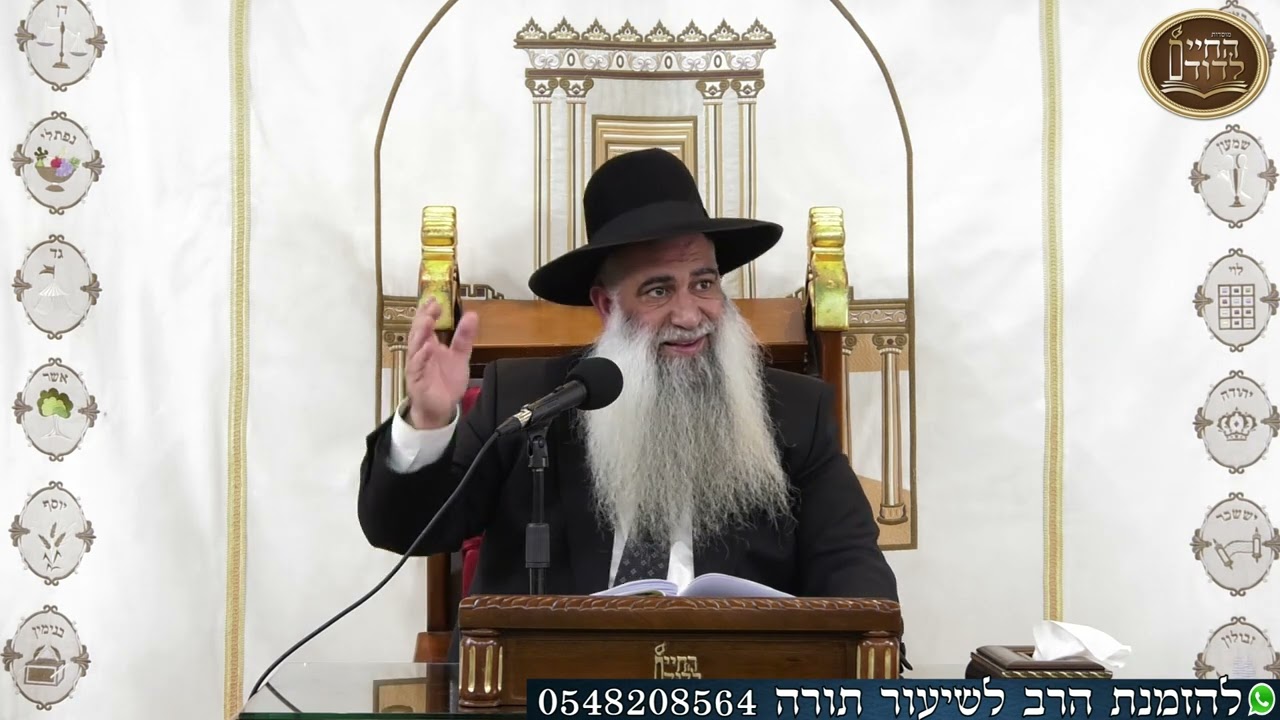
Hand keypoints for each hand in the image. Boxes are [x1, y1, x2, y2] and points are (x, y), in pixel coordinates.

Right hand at [403, 298, 478, 429]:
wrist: (441, 408)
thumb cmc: (446, 381)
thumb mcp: (460, 356)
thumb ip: (464, 337)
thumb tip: (472, 315)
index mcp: (430, 345)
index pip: (426, 324)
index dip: (429, 311)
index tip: (435, 298)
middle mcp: (421, 353)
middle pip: (419, 331)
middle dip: (424, 317)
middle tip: (432, 305)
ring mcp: (417, 365)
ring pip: (415, 346)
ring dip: (421, 333)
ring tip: (428, 320)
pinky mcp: (416, 380)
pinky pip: (417, 366)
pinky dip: (421, 357)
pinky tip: (427, 348)